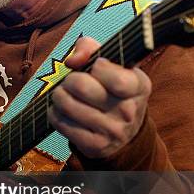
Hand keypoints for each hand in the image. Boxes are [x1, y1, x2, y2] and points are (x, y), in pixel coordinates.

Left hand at [48, 37, 151, 158]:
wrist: (123, 133)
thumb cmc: (111, 89)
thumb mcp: (111, 64)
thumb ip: (90, 48)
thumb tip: (72, 60)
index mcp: (139, 86)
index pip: (115, 78)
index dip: (96, 66)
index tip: (95, 66)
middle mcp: (129, 111)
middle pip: (81, 86)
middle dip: (69, 79)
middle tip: (70, 81)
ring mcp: (112, 131)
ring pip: (66, 105)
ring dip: (58, 96)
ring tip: (62, 94)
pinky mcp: (94, 146)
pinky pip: (61, 123)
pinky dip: (55, 113)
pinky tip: (61, 111)